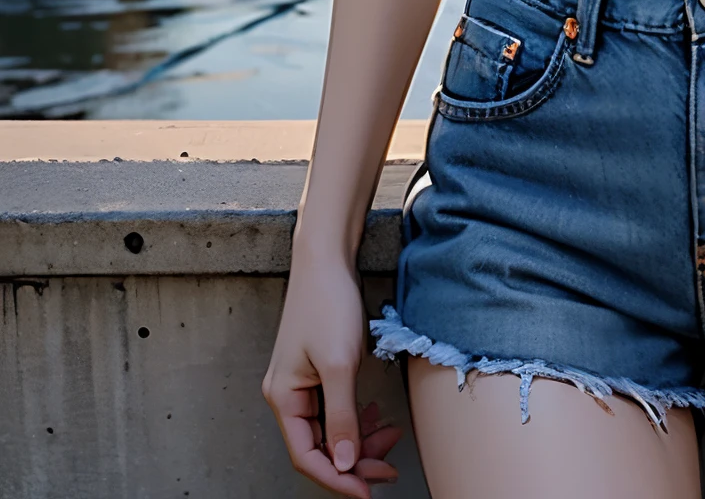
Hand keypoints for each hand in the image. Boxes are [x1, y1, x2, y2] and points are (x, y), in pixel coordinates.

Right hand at [263, 256, 402, 492]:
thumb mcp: (340, 364)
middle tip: (388, 468)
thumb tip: (345, 463)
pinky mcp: (319, 372)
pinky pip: (336, 409)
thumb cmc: (328, 304)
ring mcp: (303, 384)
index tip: (368, 490)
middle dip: (355, 461)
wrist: (328, 259)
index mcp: (284, 399)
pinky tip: (377, 418)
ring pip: (331, 430)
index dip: (337, 478)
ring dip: (360, 440)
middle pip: (320, 447)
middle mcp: (288, 396)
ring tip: (391, 440)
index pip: (307, 457)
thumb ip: (343, 417)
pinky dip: (357, 418)